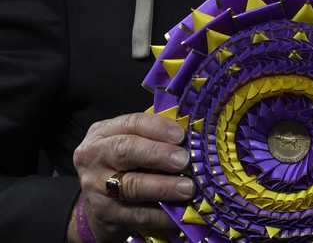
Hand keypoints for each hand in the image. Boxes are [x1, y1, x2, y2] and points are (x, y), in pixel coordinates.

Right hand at [67, 113, 194, 242]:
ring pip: (131, 186)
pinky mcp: (104, 213)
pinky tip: (178, 212)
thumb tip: (192, 137)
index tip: (181, 136)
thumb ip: (154, 136)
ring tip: (187, 188)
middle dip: (158, 155)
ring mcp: (95, 186)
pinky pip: (136, 214)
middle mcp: (94, 156)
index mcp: (104, 132)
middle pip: (125, 151)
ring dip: (163, 187)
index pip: (131, 123)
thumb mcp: (131, 141)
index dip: (158, 128)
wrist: (96, 200)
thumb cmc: (124, 162)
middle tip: (183, 160)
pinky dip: (160, 214)